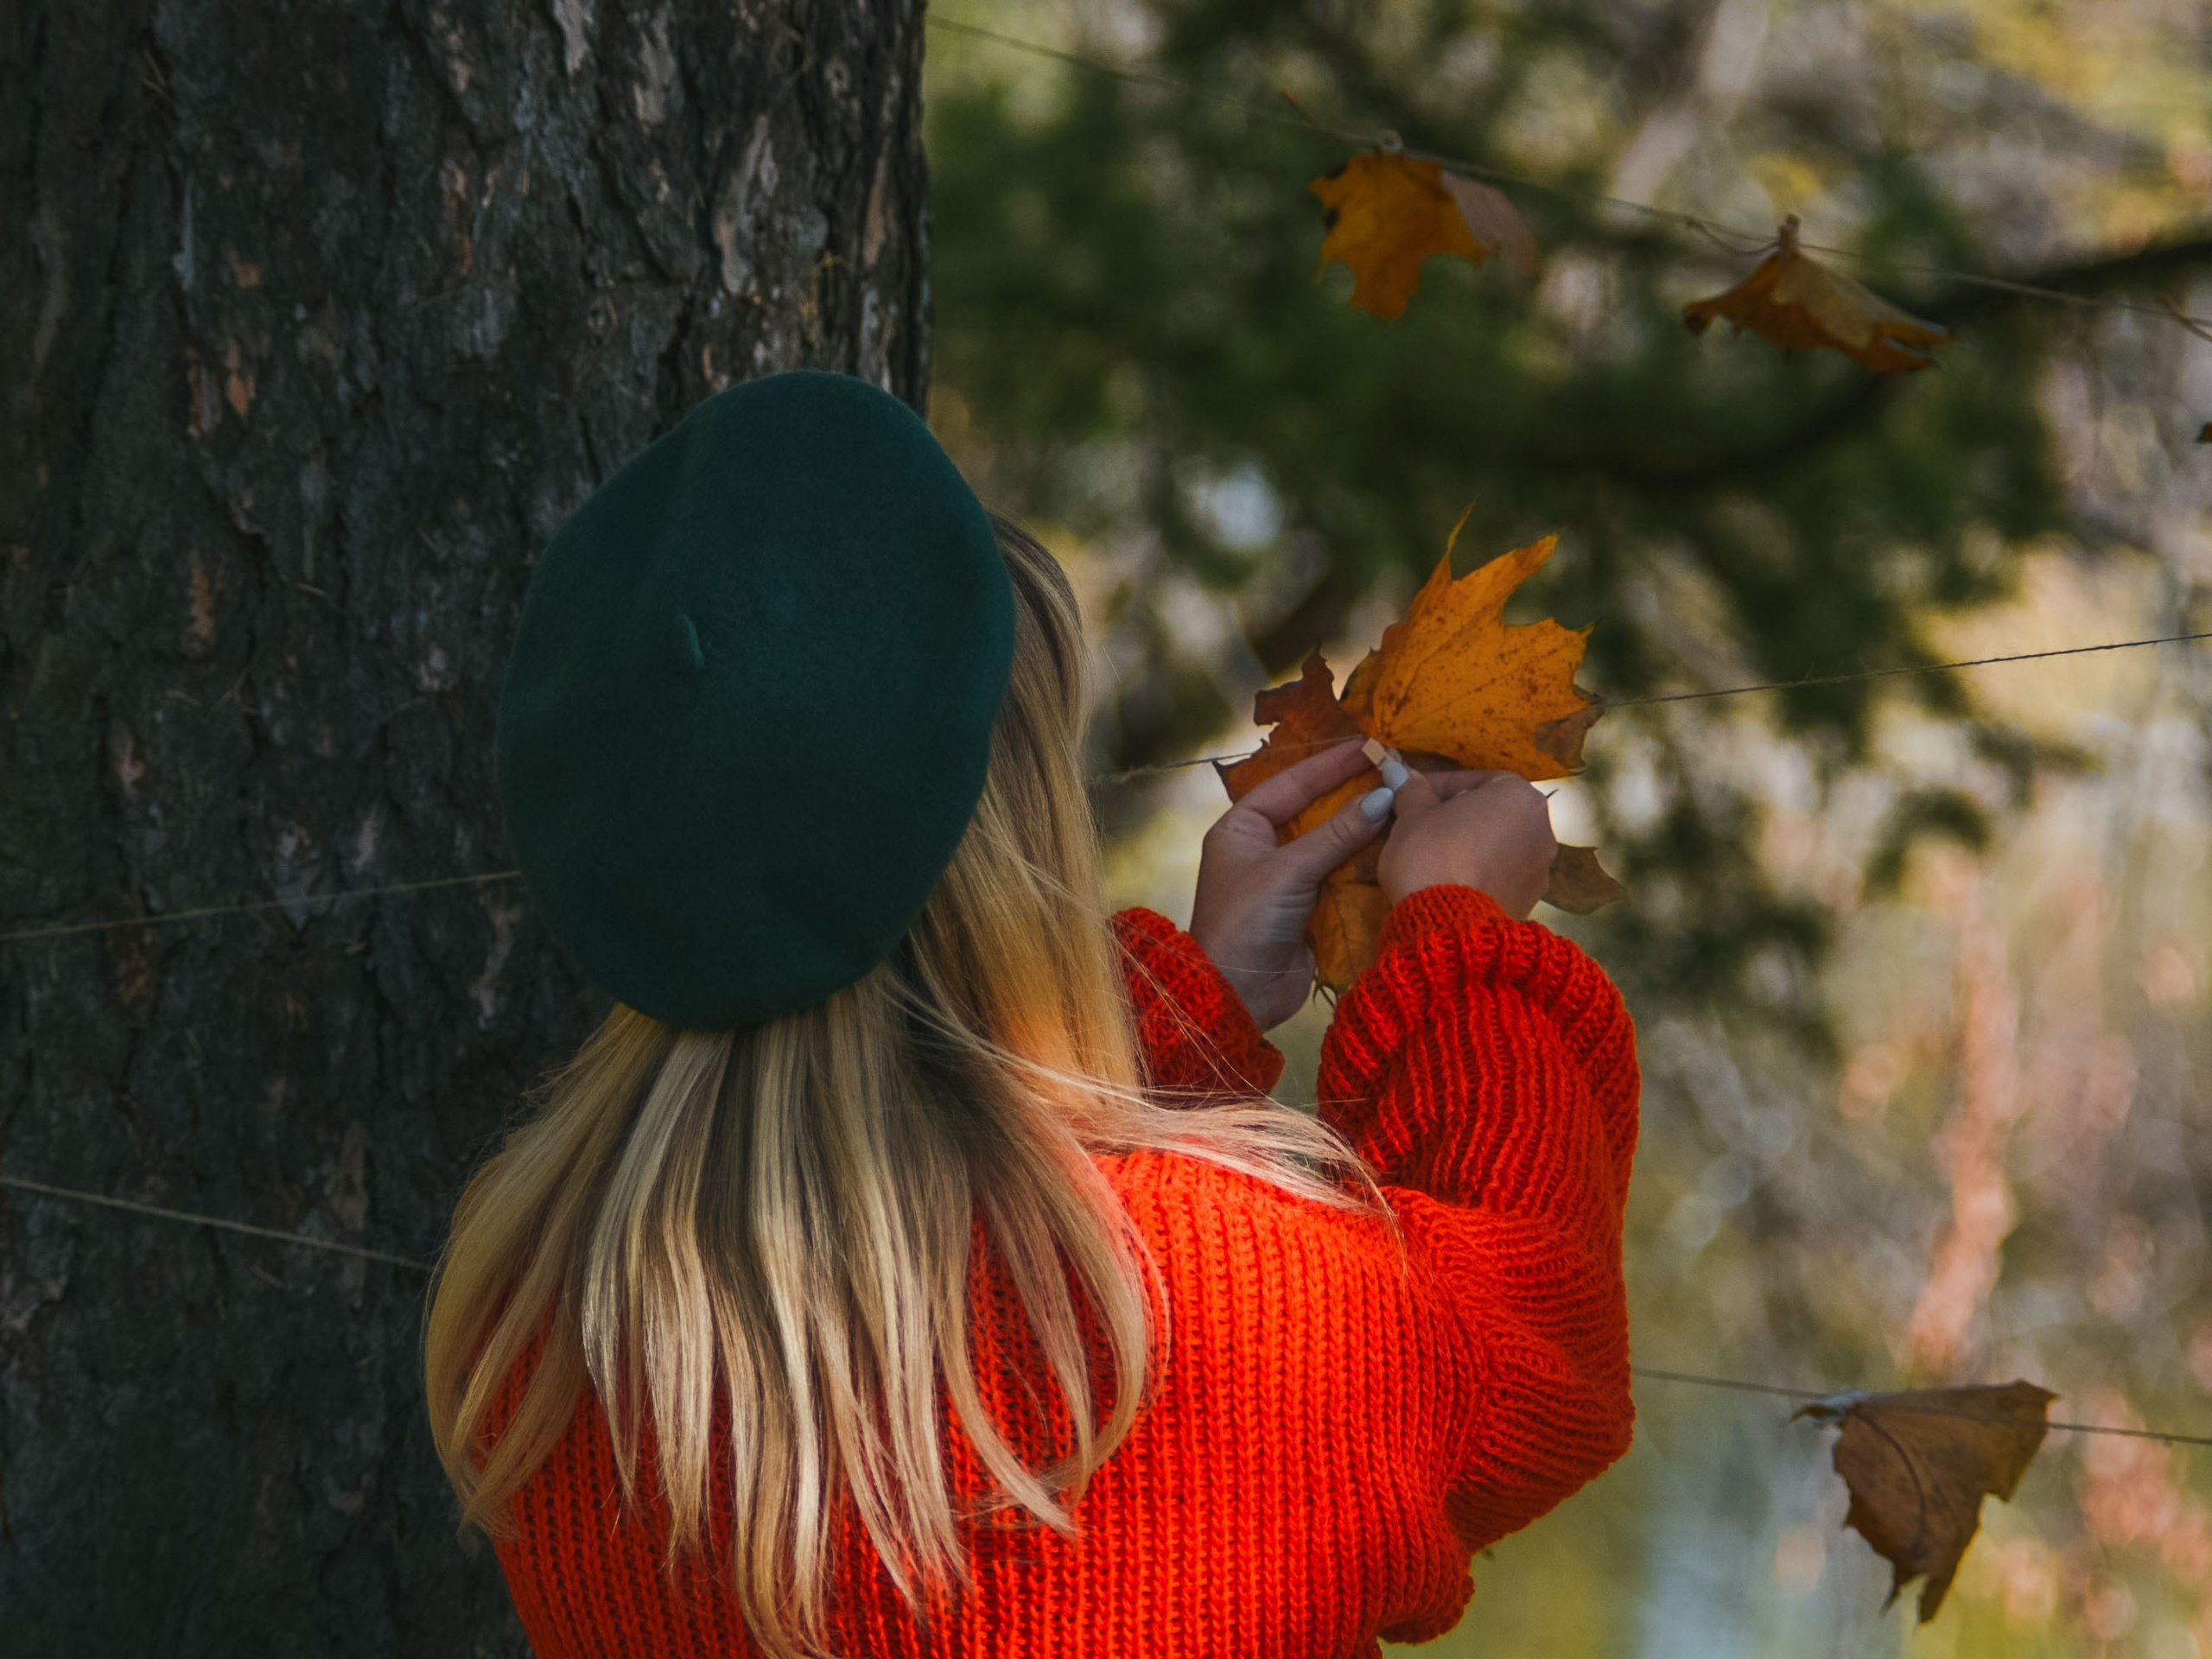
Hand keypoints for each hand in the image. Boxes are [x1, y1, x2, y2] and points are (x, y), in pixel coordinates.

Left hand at [1187, 738, 1392, 1029]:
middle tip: (1394, 771)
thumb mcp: (1289, 871)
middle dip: (1353, 794)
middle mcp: (1264, 849)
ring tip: (1405, 803)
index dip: (1329, 764)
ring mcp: (1289, 880)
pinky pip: (1343, 876)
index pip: (1291, 783)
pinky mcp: (1311, 909)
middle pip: (1316, 811)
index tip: (1368, 745)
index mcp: (1242, 829)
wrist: (1238, 996)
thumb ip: (1337, 834)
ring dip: (1365, 828)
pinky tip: (1398, 846)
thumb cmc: (1246, 923)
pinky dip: (1367, 863)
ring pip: (1334, 844)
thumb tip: (1384, 798)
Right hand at [1377, 767, 1556, 918]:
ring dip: (1471, 844)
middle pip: (1494, 812)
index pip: (1477, 779)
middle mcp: (1541, 828)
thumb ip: (1412, 791)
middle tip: (1423, 822)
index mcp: (1520, 796)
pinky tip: (1451, 880)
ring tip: (1434, 854)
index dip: (1440, 785)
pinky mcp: (1530, 900)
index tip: (1414, 794)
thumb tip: (1400, 772)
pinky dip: (1479, 871)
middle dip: (1459, 814)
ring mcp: (1540, 868)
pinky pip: (1501, 874)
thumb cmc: (1432, 854)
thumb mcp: (1412, 815)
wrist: (1448, 926)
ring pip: (1499, 845)